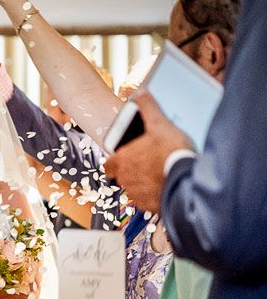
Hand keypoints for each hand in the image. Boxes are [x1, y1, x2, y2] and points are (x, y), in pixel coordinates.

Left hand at [105, 91, 193, 212]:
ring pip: (134, 188)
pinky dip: (154, 193)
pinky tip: (166, 184)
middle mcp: (125, 179)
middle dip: (133, 170)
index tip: (127, 158)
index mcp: (122, 161)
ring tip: (160, 173)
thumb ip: (148, 109)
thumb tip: (140, 93)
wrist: (189, 181)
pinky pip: (147, 200)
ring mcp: (136, 194)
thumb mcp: (160, 125)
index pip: (108, 165)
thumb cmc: (172, 154)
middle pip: (123, 176)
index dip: (116, 161)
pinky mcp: (149, 205)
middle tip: (149, 163)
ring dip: (144, 182)